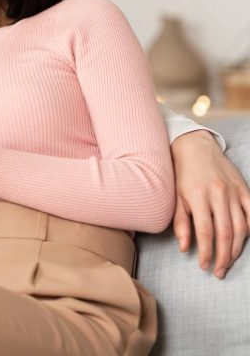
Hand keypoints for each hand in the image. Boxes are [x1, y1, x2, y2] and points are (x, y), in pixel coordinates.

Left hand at [171, 129, 249, 278]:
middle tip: (219, 271)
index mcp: (198, 196)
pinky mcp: (244, 189)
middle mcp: (219, 194)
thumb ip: (180, 222)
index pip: (205, 232)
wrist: (195, 146)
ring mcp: (234, 192)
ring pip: (241, 227)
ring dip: (237, 248)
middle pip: (226, 233)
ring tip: (229, 261)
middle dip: (223, 256)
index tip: (204, 266)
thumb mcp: (175, 196)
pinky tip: (247, 241)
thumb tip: (184, 248)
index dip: (207, 252)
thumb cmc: (181, 173)